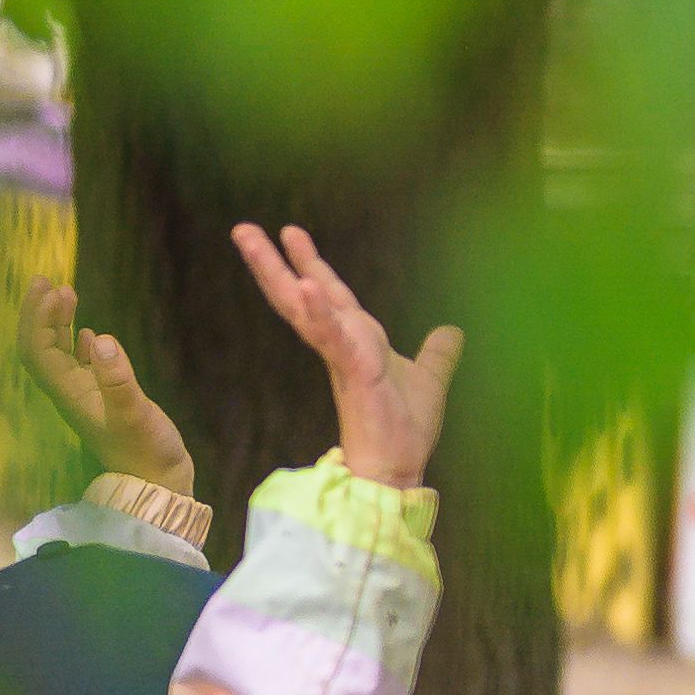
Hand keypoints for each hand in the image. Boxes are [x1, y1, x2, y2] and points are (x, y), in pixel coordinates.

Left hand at [15, 279, 193, 497]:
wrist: (157, 481)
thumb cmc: (146, 451)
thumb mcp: (134, 414)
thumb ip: (117, 379)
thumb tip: (99, 337)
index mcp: (70, 393)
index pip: (38, 350)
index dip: (38, 319)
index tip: (51, 290)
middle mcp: (71, 391)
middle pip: (42, 347)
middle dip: (40, 314)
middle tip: (47, 281)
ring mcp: (87, 395)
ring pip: (60, 353)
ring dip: (57, 323)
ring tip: (64, 293)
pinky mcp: (105, 398)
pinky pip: (81, 365)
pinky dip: (78, 342)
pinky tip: (86, 333)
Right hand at [233, 224, 464, 493]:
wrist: (399, 466)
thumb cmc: (405, 428)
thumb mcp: (428, 378)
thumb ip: (436, 353)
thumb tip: (451, 331)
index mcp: (356, 341)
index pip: (329, 294)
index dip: (311, 263)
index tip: (291, 233)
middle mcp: (342, 343)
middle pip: (299, 293)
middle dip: (271, 262)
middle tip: (243, 228)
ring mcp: (343, 355)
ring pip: (303, 306)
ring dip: (277, 273)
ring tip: (253, 240)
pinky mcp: (353, 371)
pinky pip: (333, 336)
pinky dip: (321, 311)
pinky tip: (309, 285)